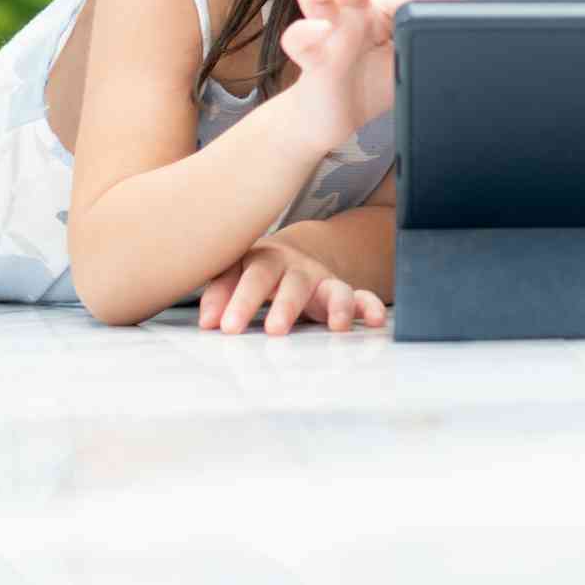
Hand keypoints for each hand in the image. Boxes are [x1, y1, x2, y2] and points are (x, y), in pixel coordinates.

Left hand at [199, 237, 386, 335]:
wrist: (290, 254)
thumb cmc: (255, 270)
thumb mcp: (233, 273)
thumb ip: (219, 293)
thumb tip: (208, 322)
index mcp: (266, 260)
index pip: (252, 277)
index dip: (239, 300)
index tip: (224, 327)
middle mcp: (298, 268)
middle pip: (293, 283)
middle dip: (285, 306)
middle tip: (274, 330)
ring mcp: (323, 280)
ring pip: (334, 289)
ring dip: (338, 306)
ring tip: (338, 327)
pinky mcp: (341, 293)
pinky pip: (362, 297)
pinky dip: (370, 307)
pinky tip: (376, 320)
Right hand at [280, 0, 449, 149]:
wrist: (330, 121)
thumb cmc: (367, 82)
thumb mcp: (406, 53)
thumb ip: (426, 29)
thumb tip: (461, 8)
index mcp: (369, 7)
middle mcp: (345, 12)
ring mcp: (325, 33)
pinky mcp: (312, 60)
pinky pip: (295, 39)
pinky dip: (305, 32)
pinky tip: (320, 31)